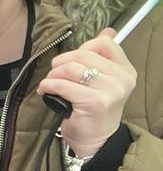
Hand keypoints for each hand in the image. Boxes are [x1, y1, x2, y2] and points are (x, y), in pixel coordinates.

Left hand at [37, 28, 136, 156]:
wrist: (95, 140)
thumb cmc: (93, 108)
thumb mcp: (103, 80)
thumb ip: (103, 55)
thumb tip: (109, 30)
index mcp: (126, 71)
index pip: (104, 43)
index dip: (82, 49)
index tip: (74, 61)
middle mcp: (122, 80)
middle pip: (82, 54)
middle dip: (61, 62)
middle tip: (55, 75)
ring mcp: (110, 91)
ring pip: (71, 68)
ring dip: (53, 75)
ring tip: (52, 84)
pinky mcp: (94, 102)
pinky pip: (62, 84)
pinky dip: (48, 85)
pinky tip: (45, 91)